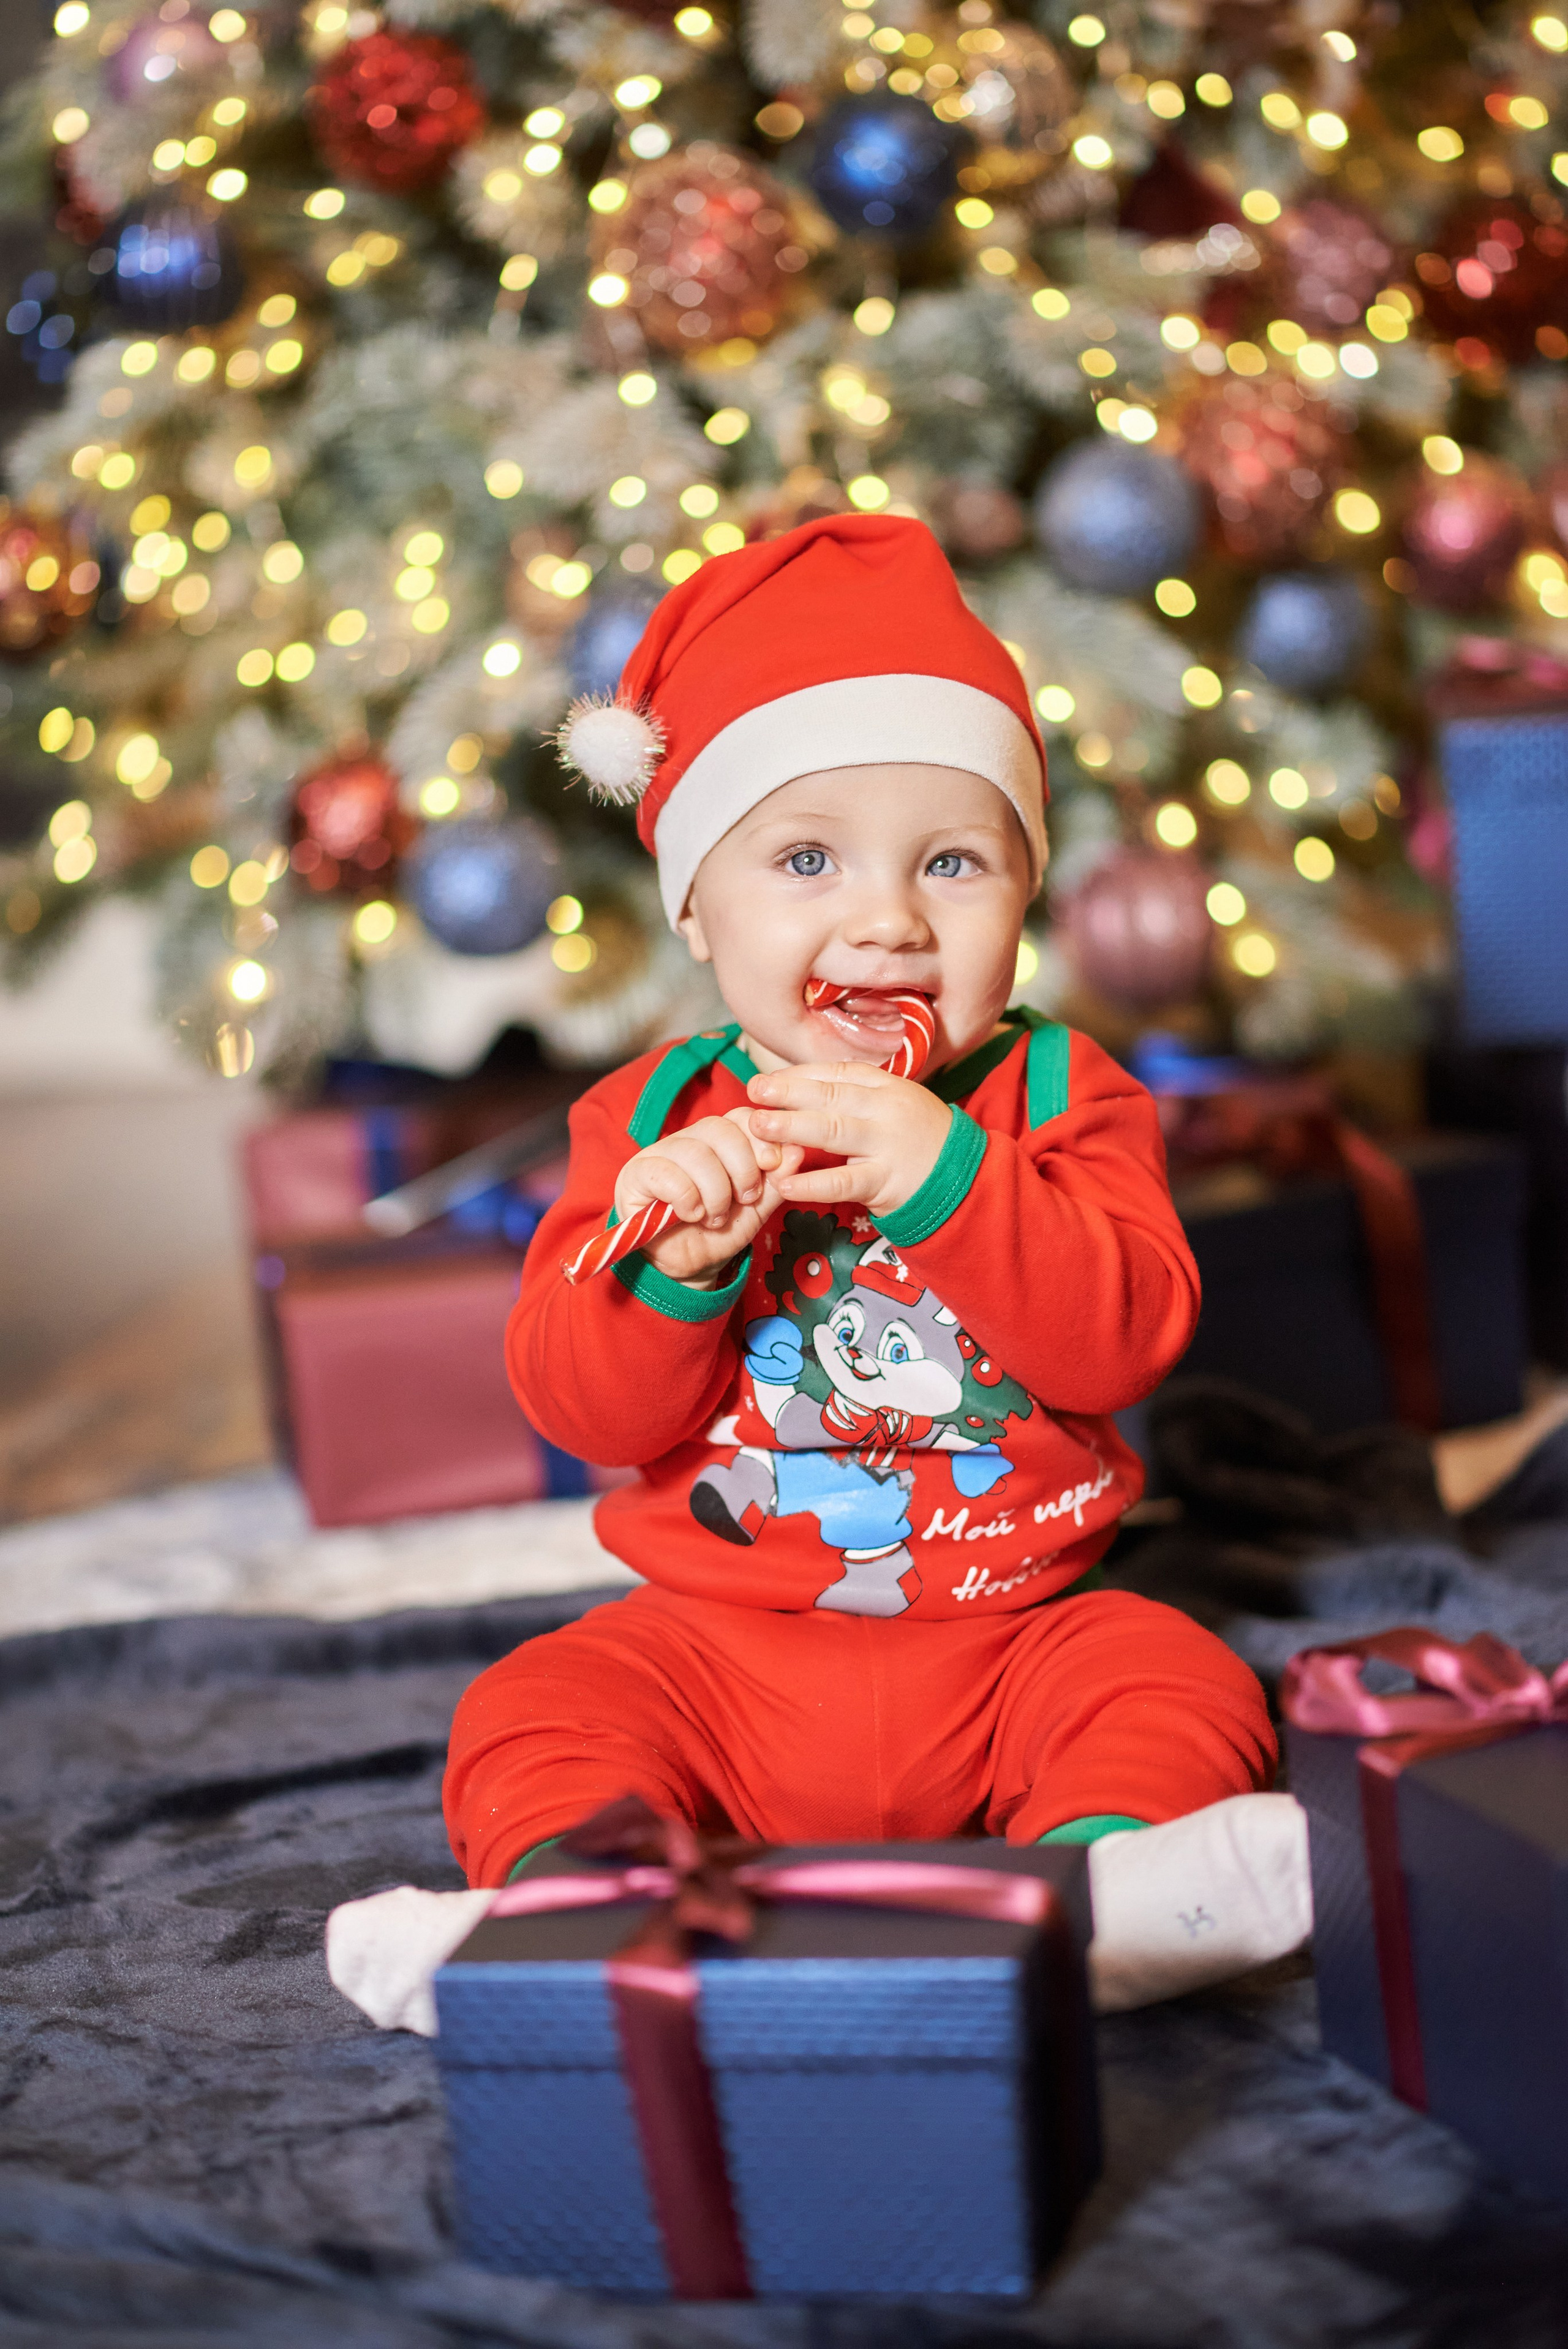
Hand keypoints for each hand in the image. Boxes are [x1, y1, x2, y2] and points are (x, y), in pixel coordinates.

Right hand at [613, 1106, 803, 1284]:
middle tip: (744, 1199)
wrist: (686, 1268)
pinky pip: (666, 1173)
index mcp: (719, 1141)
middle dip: (741, 1168)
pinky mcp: (637, 1174)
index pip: (740, 1117)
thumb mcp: (756, 1209)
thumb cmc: (718, 1233)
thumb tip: (797, 1152)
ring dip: (715, 1192)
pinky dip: (687, 1198)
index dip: (759, 1138)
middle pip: (719, 1128)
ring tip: (715, 1217)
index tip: (771, 1165)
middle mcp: (689, 1139)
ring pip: (695, 1152)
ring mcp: (660, 1153)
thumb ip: (776, 1181)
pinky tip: (691, 1215)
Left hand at [746, 1061, 952, 1218]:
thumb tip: (800, 1088)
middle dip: (788, 1092)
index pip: (837, 1073)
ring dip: (792, 1127)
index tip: (768, 1080)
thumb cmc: (920, 1139)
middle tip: (754, 1091)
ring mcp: (887, 1145)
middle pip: (830, 1096)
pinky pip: (843, 1182)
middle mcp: (886, 1110)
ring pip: (833, 1131)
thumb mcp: (894, 1105)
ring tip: (759, 1126)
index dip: (799, 1075)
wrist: (965, 1178)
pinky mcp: (886, 1181)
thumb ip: (855, 1096)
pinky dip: (812, 1183)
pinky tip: (785, 1183)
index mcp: (887, 1086)